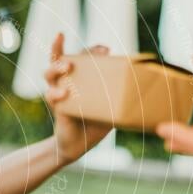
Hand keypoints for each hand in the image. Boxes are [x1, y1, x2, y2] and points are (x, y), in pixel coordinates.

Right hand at [44, 33, 112, 164]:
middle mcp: (67, 81)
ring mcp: (58, 93)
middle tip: (81, 50)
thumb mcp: (112, 108)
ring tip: (67, 66)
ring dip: (56, 66)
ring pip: (49, 73)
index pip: (83, 56)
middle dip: (62, 48)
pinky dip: (55, 93)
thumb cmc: (95, 124)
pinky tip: (63, 93)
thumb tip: (143, 91)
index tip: (106, 50)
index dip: (93, 49)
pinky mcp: (56, 107)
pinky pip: (50, 96)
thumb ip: (120, 98)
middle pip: (58, 58)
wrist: (78, 145)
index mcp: (81, 78)